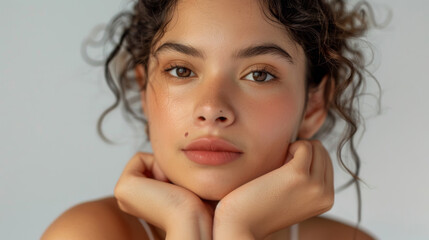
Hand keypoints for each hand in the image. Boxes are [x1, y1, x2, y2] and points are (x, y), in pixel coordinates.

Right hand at [114, 152, 212, 239]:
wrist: (192, 217)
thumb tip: (175, 151)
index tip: (179, 189)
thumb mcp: (183, 184)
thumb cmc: (194, 205)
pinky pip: (140, 158)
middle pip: (148, 162)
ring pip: (145, 160)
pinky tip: (165, 185)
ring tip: (171, 188)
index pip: (152, 168)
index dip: (171, 171)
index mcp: (137, 202)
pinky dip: (157, 165)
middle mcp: (126, 200)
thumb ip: (173, 172)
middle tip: (176, 188)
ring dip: (163, 167)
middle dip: (165, 168)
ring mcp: (122, 195)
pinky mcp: (122, 189)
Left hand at [213, 140, 333, 239]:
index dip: (306, 159)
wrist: (243, 224)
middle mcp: (325, 194)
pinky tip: (277, 160)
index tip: (288, 169)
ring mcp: (315, 185)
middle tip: (282, 166)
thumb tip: (311, 150)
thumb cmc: (261, 207)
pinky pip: (304, 146)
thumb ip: (308, 182)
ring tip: (279, 165)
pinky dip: (290, 146)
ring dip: (296, 149)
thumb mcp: (294, 197)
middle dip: (302, 152)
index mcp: (326, 200)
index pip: (326, 163)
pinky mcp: (299, 174)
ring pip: (316, 147)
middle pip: (323, 153)